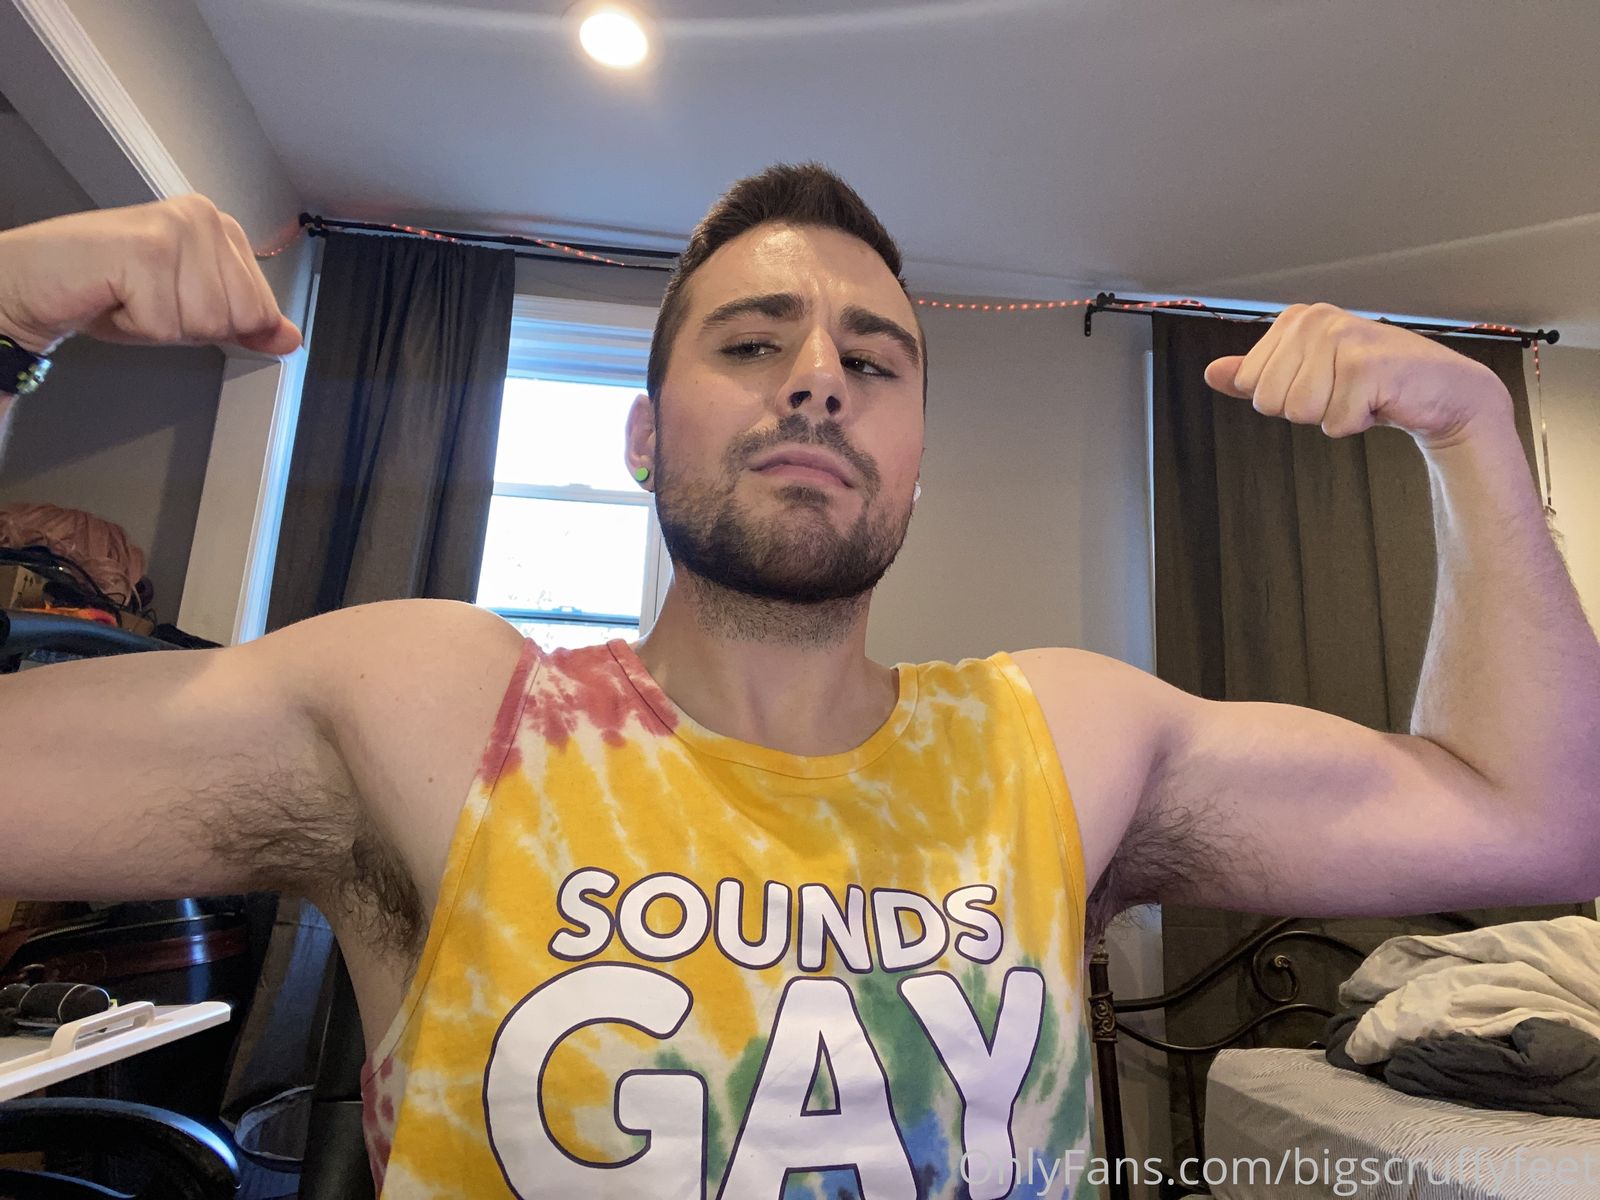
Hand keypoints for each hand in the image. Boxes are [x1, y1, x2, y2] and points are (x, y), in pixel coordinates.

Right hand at [0, 194, 300, 356]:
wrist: (34, 281)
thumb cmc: (108, 291)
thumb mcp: (191, 311)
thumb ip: (246, 322)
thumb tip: (291, 338)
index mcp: (221, 228)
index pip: (261, 308)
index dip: (217, 324)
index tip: (175, 302)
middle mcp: (203, 218)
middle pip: (239, 318)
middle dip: (190, 327)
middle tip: (147, 301)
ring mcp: (175, 230)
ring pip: (205, 324)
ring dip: (160, 327)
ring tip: (128, 297)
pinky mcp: (145, 251)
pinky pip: (163, 326)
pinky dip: (133, 328)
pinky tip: (112, 297)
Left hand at [1204, 303, 1509, 449]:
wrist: (1441, 391)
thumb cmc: (1373, 383)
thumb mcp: (1308, 375)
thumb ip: (1257, 374)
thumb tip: (1212, 373)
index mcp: (1296, 318)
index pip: (1250, 384)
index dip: (1285, 398)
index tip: (1322, 382)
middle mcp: (1316, 319)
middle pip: (1270, 401)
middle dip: (1307, 409)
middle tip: (1343, 392)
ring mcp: (1342, 338)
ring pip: (1299, 412)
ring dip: (1333, 416)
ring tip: (1361, 395)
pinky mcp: (1366, 365)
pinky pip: (1334, 423)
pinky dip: (1357, 423)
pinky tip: (1379, 401)